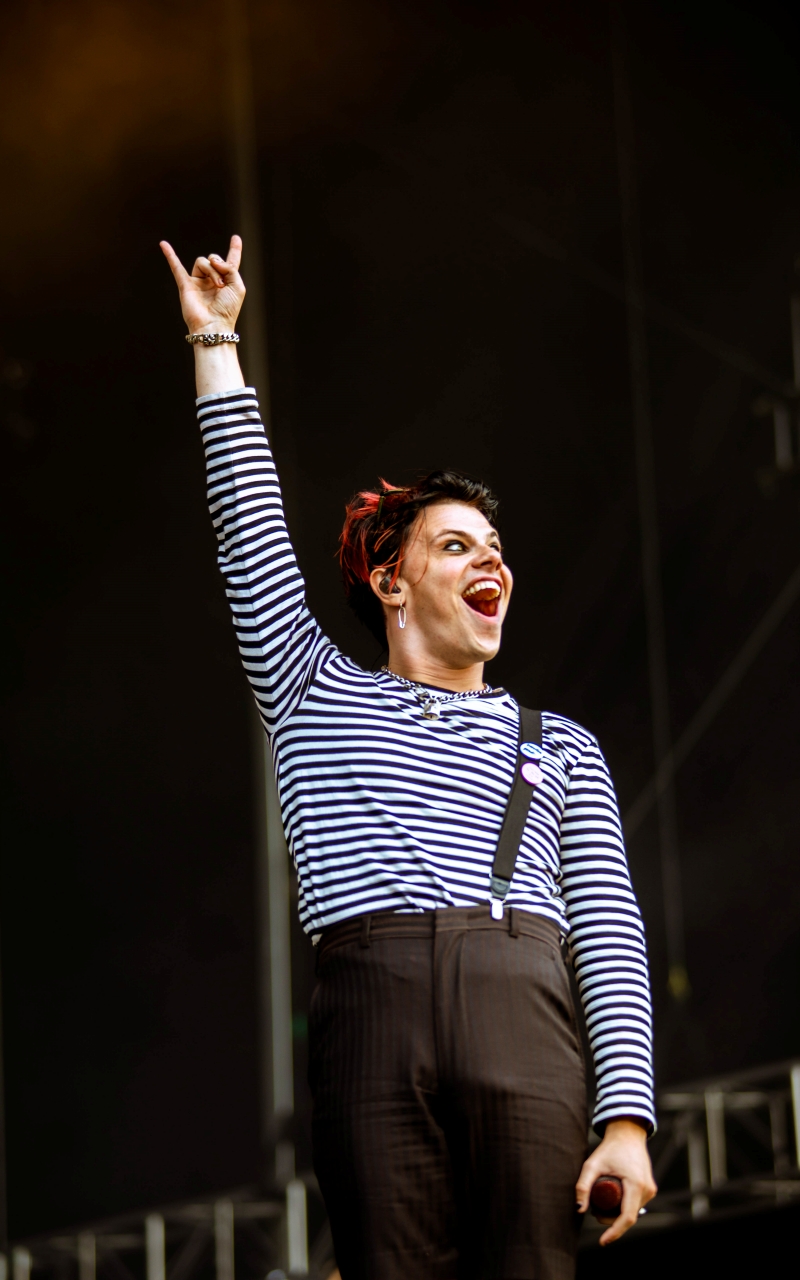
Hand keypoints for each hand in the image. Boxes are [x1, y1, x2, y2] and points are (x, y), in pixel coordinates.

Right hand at [160, 235, 244, 334]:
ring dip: (211, 270)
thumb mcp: (238, 286)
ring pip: (202, 262)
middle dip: (219, 268)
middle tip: (222, 284)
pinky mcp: (186, 286)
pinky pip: (176, 267)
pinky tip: (163, 244)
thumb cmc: (228, 310)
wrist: (213, 325)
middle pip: (214, 259)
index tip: (236, 238)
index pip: (230, 262)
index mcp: (227, 281)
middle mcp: (212, 280)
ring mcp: (198, 282)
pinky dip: (170, 255)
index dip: (234, 250)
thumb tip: (212, 261)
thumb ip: (230, 267)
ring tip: (216, 286)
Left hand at [575, 1119, 656, 1245]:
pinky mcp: (649, 1188)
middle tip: (594, 1212)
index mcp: (636, 1185)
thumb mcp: (592, 1164)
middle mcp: (647, 1190)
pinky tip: (612, 1204)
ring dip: (617, 1215)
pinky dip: (623, 1208)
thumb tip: (579, 1208)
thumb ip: (583, 1185)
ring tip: (600, 1204)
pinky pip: (636, 1205)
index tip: (602, 1242)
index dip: (615, 1232)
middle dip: (611, 1222)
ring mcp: (650, 1190)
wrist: (627, 1133)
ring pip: (633, 1212)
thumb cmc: (610, 1148)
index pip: (627, 1218)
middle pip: (629, 1217)